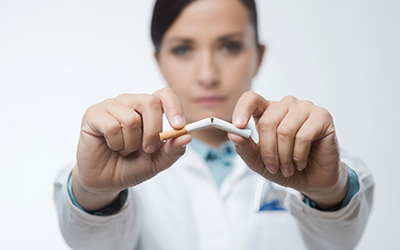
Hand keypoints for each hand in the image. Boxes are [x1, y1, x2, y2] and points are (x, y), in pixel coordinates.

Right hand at [72, 87, 191, 209]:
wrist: (105, 181)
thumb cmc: (131, 166)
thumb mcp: (157, 162)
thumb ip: (173, 150)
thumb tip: (187, 136)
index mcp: (148, 109)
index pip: (165, 94)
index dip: (174, 107)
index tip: (179, 126)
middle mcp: (130, 102)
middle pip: (150, 102)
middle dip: (154, 131)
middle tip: (148, 149)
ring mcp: (111, 106)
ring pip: (131, 119)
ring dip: (131, 143)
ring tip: (124, 149)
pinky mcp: (93, 114)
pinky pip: (112, 126)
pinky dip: (115, 143)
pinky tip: (112, 146)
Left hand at [228, 92, 347, 208]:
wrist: (313, 179)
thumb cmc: (285, 166)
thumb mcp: (258, 162)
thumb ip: (245, 148)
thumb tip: (233, 134)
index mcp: (267, 111)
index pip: (251, 99)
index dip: (242, 109)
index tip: (237, 126)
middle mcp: (285, 106)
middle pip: (268, 121)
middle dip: (268, 150)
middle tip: (273, 167)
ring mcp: (305, 108)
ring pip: (285, 130)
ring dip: (284, 156)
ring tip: (288, 167)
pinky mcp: (322, 116)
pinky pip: (303, 135)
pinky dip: (299, 155)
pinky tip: (301, 162)